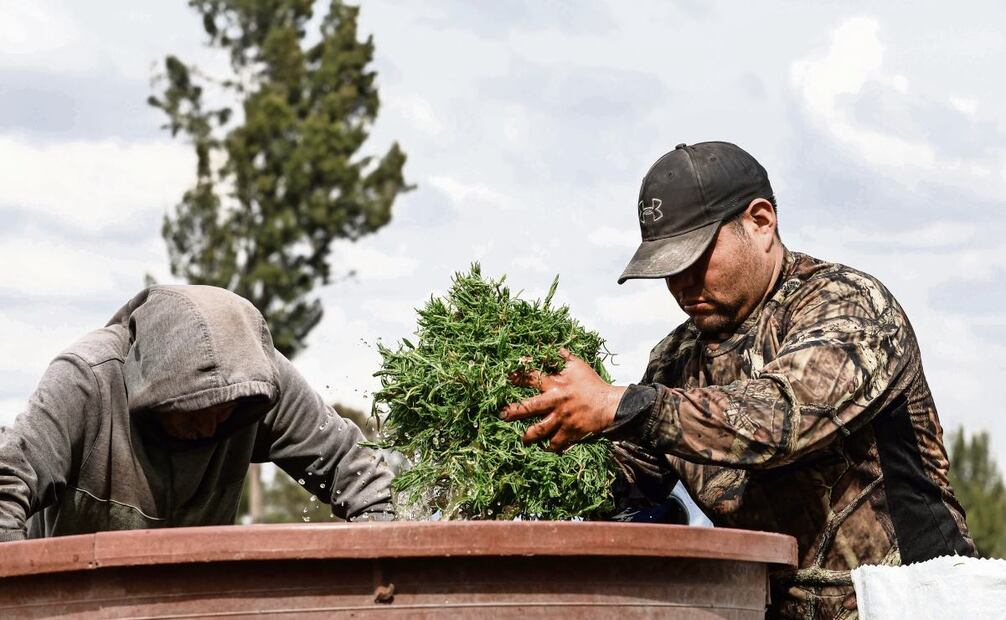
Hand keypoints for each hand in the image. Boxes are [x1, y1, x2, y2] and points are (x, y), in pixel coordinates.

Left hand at [500, 348, 625, 452]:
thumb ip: (563, 357)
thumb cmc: (592, 384)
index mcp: (555, 384)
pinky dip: (551, 447)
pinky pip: (556, 442)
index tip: (505, 378)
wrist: (609, 404)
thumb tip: (552, 346)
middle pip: (529, 407)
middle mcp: (555, 402)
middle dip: (513, 411)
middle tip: (501, 415)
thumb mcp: (578, 366)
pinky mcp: (569, 432)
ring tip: (522, 439)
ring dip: (528, 435)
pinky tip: (546, 449)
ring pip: (540, 429)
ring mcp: (561, 419)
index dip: (517, 377)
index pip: (531, 378)